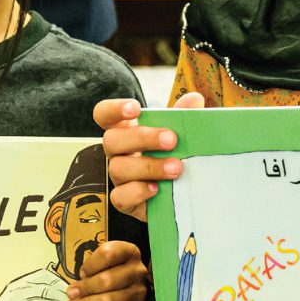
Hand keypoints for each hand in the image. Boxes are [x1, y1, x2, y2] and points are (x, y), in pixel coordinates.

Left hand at [65, 240, 147, 300]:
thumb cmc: (108, 276)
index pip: (108, 254)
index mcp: (129, 252)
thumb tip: (75, 288)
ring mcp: (139, 292)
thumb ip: (90, 270)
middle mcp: (137, 271)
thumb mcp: (101, 265)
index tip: (81, 273)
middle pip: (108, 279)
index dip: (91, 265)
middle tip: (71, 294)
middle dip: (86, 288)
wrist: (124, 296)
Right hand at [93, 92, 204, 221]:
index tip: (135, 108)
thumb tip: (195, 99)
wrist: (179, 192)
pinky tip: (158, 189)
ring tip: (177, 168)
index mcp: (125, 129)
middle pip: (111, 140)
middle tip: (171, 140)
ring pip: (118, 168)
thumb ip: (184, 116)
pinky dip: (138, 192)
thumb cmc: (174, 154)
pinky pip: (119, 197)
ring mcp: (118, 177)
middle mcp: (117, 152)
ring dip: (149, 166)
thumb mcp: (180, 133)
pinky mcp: (124, 201)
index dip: (114, 109)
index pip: (104, 114)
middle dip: (142, 138)